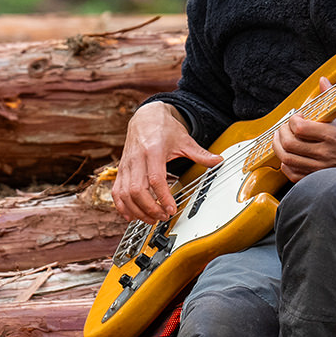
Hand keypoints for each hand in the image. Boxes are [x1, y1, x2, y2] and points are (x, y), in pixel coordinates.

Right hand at [112, 102, 222, 223]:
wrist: (145, 117)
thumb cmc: (163, 129)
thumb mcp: (184, 139)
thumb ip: (200, 153)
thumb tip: (219, 161)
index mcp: (153, 150)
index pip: (155, 178)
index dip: (162, 197)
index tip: (171, 209)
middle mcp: (136, 159)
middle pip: (137, 190)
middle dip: (150, 208)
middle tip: (163, 216)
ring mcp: (126, 165)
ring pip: (124, 193)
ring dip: (136, 210)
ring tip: (151, 219)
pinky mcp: (121, 170)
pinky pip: (116, 192)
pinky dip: (121, 206)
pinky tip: (131, 215)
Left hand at [272, 78, 335, 181]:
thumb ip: (332, 97)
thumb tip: (323, 81)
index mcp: (332, 135)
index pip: (300, 128)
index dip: (292, 120)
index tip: (296, 117)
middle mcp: (326, 153)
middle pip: (290, 144)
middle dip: (282, 133)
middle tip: (284, 127)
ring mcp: (321, 167)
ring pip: (288, 160)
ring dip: (279, 148)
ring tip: (281, 140)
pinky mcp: (319, 177)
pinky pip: (294, 175)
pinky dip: (286, 165)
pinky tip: (289, 156)